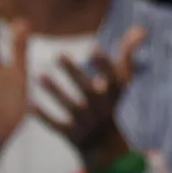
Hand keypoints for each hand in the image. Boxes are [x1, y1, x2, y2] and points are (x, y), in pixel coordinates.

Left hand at [32, 27, 146, 172]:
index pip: (113, 77)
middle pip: (88, 90)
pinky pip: (57, 126)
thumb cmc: (110, 100)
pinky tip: (30, 104)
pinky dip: (44, 116)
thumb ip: (128, 53)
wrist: (103, 143)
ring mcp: (87, 123)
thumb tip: (141, 29)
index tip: (93, 48)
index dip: (104, 64)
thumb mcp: (122, 79)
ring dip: (55, 92)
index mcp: (115, 93)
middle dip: (75, 73)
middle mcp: (102, 108)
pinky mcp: (72, 136)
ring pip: (70, 107)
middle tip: (59, 54)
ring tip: (39, 75)